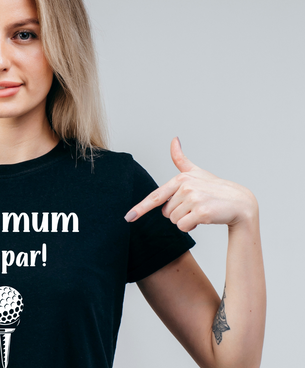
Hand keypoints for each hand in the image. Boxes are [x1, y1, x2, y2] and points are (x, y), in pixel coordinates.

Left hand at [124, 138, 257, 231]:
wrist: (239, 202)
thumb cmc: (216, 189)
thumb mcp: (197, 172)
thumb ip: (181, 160)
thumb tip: (174, 140)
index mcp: (181, 178)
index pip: (156, 196)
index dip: (140, 208)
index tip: (128, 217)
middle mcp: (185, 186)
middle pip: (166, 213)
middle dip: (179, 214)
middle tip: (195, 207)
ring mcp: (193, 199)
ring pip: (175, 221)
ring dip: (186, 221)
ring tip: (201, 211)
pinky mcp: (200, 211)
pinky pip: (184, 227)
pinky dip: (192, 227)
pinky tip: (203, 219)